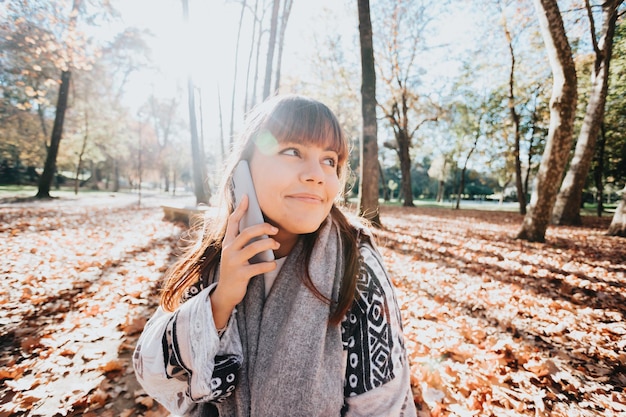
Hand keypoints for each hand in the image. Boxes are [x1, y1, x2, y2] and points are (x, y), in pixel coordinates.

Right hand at [210, 195, 278, 328]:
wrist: (225, 294)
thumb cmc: (235, 270)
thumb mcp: (234, 254)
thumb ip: (241, 242)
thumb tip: (259, 228)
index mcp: (227, 243)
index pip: (233, 222)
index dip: (240, 209)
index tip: (247, 197)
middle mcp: (229, 250)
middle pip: (247, 233)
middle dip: (263, 228)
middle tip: (275, 229)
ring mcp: (234, 263)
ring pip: (254, 248)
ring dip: (268, 244)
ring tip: (276, 245)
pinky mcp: (240, 275)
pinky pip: (258, 267)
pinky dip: (269, 265)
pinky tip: (273, 264)